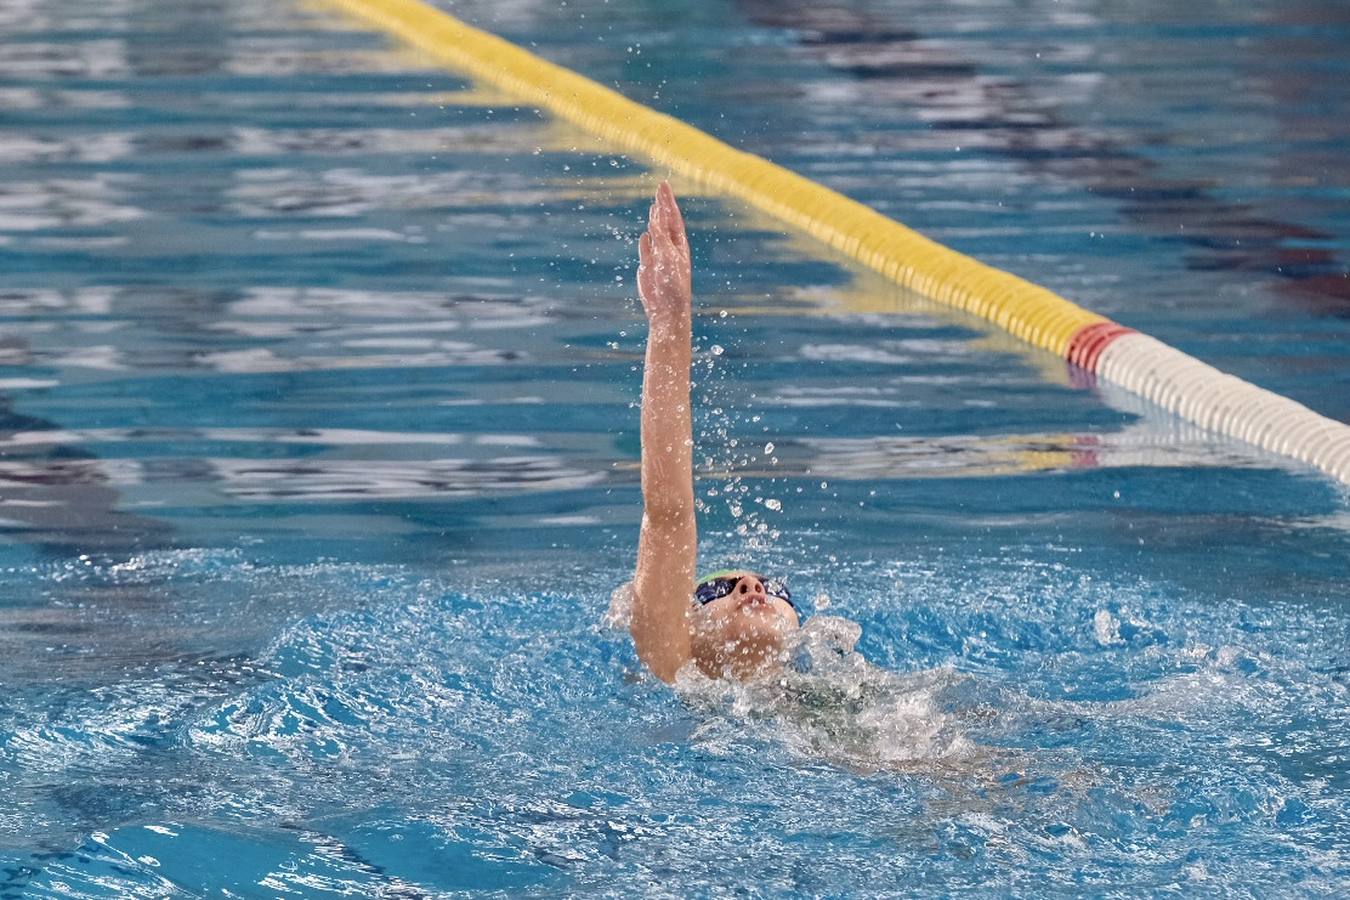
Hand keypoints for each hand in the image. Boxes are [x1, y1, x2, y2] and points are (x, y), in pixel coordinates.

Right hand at [637, 181, 690, 326]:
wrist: (666, 309)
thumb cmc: (672, 283)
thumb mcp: (666, 256)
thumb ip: (660, 235)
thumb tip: (655, 214)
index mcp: (679, 244)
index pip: (673, 216)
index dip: (668, 200)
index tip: (664, 185)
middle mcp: (670, 248)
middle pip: (665, 221)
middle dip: (662, 204)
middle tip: (660, 187)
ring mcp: (659, 257)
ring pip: (656, 234)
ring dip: (655, 220)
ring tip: (655, 207)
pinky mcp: (649, 268)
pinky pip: (646, 250)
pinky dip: (645, 242)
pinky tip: (646, 235)